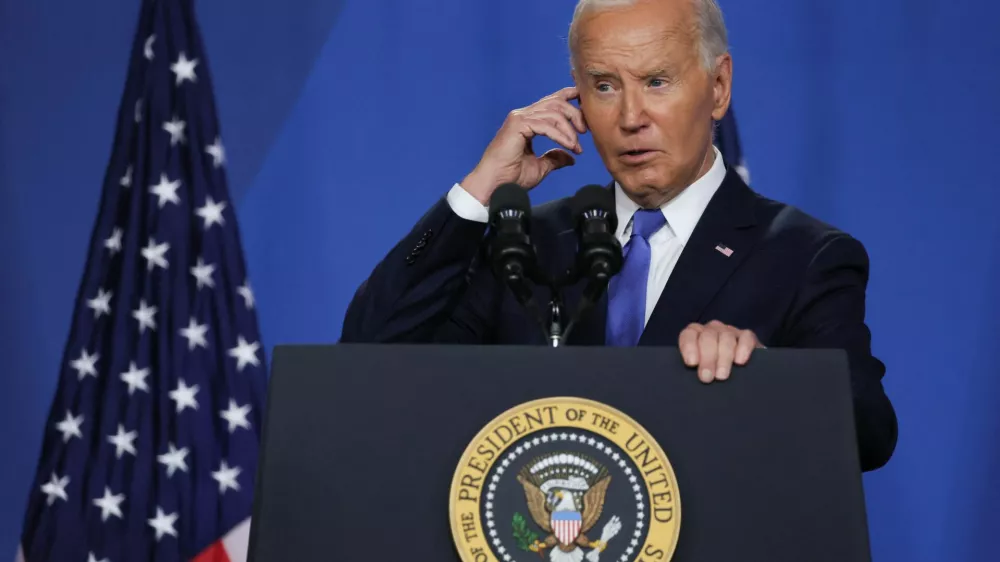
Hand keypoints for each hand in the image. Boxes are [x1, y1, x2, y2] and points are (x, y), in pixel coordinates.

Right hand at [461, 87, 586, 203]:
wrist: (495, 186)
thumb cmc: (511, 178)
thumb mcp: (540, 167)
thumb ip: (554, 158)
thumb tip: (570, 157)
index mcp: (527, 121)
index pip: (552, 101)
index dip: (571, 99)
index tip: (587, 109)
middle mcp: (523, 115)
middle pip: (556, 102)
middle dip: (575, 114)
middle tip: (585, 132)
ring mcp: (519, 118)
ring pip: (553, 111)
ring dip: (569, 128)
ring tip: (576, 146)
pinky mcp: (517, 124)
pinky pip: (546, 125)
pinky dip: (561, 136)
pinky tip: (569, 146)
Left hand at [678, 321, 763, 382]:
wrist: (738, 380)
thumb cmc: (712, 375)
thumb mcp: (699, 372)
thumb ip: (693, 369)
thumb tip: (688, 378)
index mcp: (695, 335)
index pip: (689, 334)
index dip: (689, 347)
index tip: (692, 363)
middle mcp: (712, 330)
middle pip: (708, 337)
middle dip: (707, 358)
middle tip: (707, 377)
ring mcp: (730, 331)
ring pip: (726, 337)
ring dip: (724, 357)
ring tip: (722, 376)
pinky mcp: (748, 337)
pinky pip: (746, 337)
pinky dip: (743, 348)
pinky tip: (740, 361)